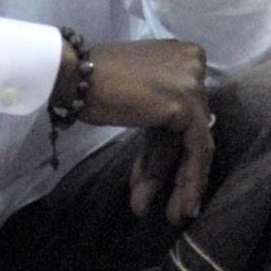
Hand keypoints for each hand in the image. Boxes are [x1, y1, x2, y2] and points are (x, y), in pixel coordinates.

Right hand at [67, 39, 213, 223]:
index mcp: (180, 56)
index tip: (151, 180)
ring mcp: (192, 83)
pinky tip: (182, 207)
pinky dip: (191, 180)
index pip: (180, 114)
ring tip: (173, 215)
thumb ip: (157, 112)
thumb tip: (168, 149)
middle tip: (169, 206)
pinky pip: (198, 150)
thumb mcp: (134, 95)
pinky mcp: (187, 104)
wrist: (72, 74)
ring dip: (182, 183)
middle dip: (170, 170)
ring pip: (195, 143)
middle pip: (184, 130)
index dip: (164, 152)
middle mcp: (193, 64)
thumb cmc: (89, 83)